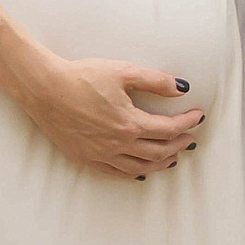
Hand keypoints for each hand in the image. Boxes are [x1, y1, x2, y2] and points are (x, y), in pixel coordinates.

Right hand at [17, 54, 205, 179]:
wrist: (45, 89)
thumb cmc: (82, 77)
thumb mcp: (123, 71)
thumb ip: (155, 81)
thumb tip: (181, 88)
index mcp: (129, 123)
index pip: (168, 129)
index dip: (187, 123)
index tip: (198, 117)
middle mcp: (117, 144)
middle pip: (158, 152)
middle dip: (179, 145)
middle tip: (190, 139)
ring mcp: (101, 154)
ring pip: (139, 167)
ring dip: (160, 163)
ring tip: (173, 158)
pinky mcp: (85, 158)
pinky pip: (116, 173)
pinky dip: (134, 173)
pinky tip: (141, 171)